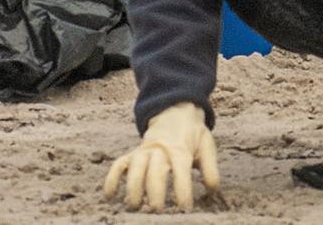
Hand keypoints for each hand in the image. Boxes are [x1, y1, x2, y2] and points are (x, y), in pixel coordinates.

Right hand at [102, 102, 219, 211]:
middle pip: (154, 170)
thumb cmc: (193, 135)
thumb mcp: (207, 146)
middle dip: (154, 191)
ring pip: (134, 167)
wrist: (176, 111)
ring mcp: (144, 151)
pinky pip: (119, 164)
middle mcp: (160, 150)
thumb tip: (212, 190)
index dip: (182, 190)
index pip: (181, 171)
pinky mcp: (133, 154)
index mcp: (180, 149)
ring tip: (134, 205)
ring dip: (133, 186)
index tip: (184, 208)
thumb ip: (210, 168)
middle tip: (157, 210)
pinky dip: (112, 178)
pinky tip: (110, 196)